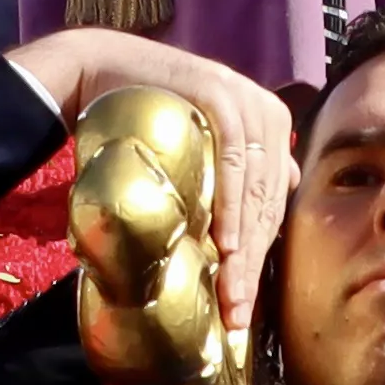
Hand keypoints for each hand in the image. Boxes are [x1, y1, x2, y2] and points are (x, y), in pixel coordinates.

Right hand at [9, 30, 296, 319]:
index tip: (242, 307)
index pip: (272, 207)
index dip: (260, 261)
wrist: (104, 69)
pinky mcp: (222, 96)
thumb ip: (242, 168)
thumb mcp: (204, 142)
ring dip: (243, 251)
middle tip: (235, 314)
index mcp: (272, 127)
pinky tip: (225, 245)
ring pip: (254, 191)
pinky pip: (234, 164)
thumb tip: (281, 197)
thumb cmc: (149, 113)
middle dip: (251, 267)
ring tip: (230, 296)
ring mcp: (248, 103)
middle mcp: (269, 115)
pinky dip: (230, 208)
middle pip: (267, 205)